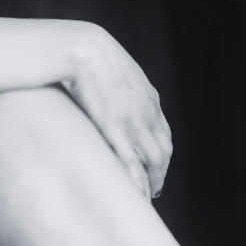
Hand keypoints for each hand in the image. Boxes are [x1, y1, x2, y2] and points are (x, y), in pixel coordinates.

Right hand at [59, 22, 171, 200]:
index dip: (161, 153)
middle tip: (153, 188)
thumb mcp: (113, 69)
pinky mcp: (115, 130)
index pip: (163, 133)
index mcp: (149, 98)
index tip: (156, 166)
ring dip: (152, 181)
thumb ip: (117, 86)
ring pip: (153, 161)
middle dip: (160, 172)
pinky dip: (137, 183)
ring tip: (145, 197)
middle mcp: (147, 113)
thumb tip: (104, 92)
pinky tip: (136, 195)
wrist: (82, 48)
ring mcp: (133, 122)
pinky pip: (132, 164)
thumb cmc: (87, 54)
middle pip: (163, 150)